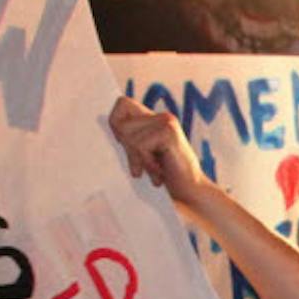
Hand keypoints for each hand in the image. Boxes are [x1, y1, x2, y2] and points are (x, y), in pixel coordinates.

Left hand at [109, 96, 213, 211]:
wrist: (192, 195)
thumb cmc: (166, 179)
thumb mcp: (143, 156)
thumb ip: (129, 139)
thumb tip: (106, 129)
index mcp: (155, 119)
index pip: (122, 104)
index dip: (117, 124)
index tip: (127, 147)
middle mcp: (162, 116)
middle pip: (120, 121)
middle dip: (126, 146)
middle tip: (141, 166)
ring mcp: (167, 122)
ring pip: (128, 134)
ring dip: (137, 159)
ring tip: (153, 172)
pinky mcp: (168, 133)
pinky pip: (140, 145)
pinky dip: (146, 162)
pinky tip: (159, 174)